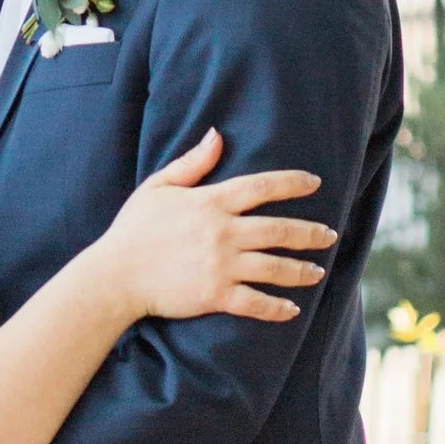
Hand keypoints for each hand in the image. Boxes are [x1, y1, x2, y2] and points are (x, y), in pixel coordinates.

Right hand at [101, 130, 331, 325]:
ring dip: (301, 271)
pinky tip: (292, 308)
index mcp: (210, 202)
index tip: (315, 182)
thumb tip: (217, 134)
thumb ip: (192, 162)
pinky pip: (256, 302)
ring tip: (318, 272)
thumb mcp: (158, 186)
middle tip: (330, 235)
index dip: (292, 183)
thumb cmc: (133, 228)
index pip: (261, 187)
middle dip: (310, 233)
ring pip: (274, 267)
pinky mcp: (215, 295)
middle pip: (279, 229)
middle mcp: (222, 232)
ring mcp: (220, 265)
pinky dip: (277, 307)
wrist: (114, 274)